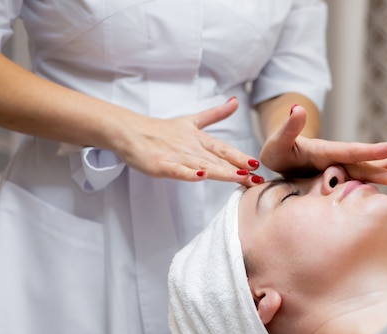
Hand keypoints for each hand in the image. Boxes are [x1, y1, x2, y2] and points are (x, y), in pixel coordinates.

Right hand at [117, 97, 263, 184]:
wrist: (129, 130)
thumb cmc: (161, 130)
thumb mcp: (192, 121)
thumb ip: (216, 114)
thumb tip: (235, 101)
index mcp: (200, 139)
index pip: (224, 150)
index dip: (240, 157)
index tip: (257, 165)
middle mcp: (191, 147)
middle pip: (218, 160)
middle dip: (237, 170)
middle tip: (256, 178)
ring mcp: (176, 156)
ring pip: (202, 165)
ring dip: (221, 171)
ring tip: (238, 177)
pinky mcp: (160, 164)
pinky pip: (177, 169)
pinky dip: (188, 173)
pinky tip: (201, 176)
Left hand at [260, 105, 386, 185]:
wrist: (279, 157)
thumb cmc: (276, 150)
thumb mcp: (277, 141)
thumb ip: (288, 128)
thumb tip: (296, 108)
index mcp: (324, 151)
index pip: (351, 152)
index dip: (371, 151)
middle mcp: (336, 159)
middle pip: (365, 163)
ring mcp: (339, 168)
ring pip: (366, 172)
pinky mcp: (337, 178)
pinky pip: (359, 182)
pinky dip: (376, 183)